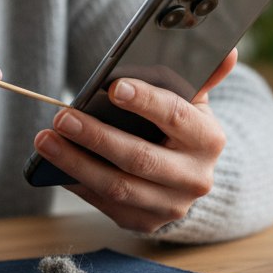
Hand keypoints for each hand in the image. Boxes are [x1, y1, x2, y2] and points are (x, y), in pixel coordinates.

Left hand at [32, 49, 236, 232]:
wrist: (187, 176)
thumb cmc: (180, 128)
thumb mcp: (193, 101)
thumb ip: (202, 75)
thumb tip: (227, 50)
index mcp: (208, 139)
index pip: (176, 116)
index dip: (145, 102)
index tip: (113, 87)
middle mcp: (194, 178)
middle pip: (140, 158)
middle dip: (96, 137)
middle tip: (62, 117)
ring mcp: (171, 206)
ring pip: (117, 186)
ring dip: (76, 163)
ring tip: (46, 141)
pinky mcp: (145, 222)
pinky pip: (105, 204)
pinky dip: (77, 183)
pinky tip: (54, 166)